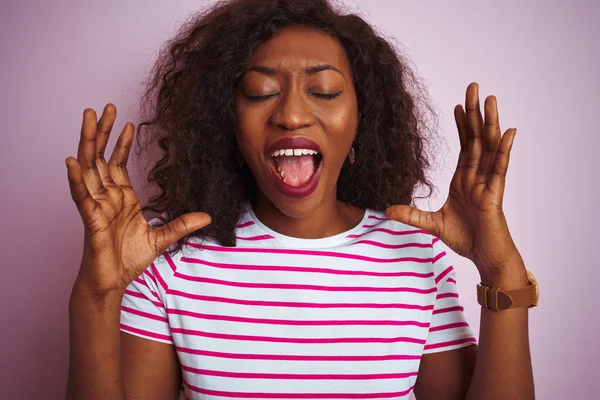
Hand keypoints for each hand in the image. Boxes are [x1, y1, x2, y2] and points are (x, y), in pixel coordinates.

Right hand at [66, 104, 210, 292]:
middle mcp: (107, 197)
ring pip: (88, 168)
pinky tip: (72, 160)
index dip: (120, 143)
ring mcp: (97, 206)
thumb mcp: (162, 238)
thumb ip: (182, 225)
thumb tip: (207, 216)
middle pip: (100, 157)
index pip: (117, 164)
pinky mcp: (91, 220)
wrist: (113, 282)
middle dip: (101, 132)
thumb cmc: (129, 259)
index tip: (127, 123)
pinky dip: (75, 178)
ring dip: (87, 142)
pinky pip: (80, 196)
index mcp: (121, 198)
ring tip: (86, 118)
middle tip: (102, 107)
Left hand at [385, 83, 523, 279]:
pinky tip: (508, 131)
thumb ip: (411, 214)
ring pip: (489, 146)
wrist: (484, 257)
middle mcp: (477, 176)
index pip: (463, 146)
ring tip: (490, 99)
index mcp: (463, 179)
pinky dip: (504, 149)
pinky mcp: (495, 194)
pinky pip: (501, 168)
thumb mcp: (431, 224)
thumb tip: (386, 210)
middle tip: (473, 88)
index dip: (461, 126)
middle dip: (475, 113)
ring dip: (490, 122)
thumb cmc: (465, 239)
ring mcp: (488, 183)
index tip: (456, 106)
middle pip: (476, 138)